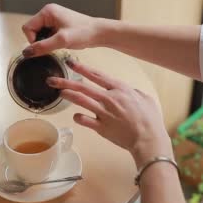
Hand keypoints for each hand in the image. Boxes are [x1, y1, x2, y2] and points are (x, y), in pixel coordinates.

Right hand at [21, 4, 109, 56]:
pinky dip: (51, 42)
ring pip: (39, 35)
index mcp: (47, 11)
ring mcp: (53, 19)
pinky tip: (61, 44)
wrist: (99, 33)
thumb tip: (27, 52)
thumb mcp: (62, 41)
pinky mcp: (58, 25)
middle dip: (40, 41)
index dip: (32, 40)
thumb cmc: (84, 32)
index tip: (45, 47)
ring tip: (59, 45)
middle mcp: (49, 13)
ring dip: (46, 42)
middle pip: (32, 31)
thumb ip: (43, 46)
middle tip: (54, 46)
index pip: (27, 27)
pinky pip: (47, 36)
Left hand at [46, 60, 172, 166]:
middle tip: (52, 79)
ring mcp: (104, 113)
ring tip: (59, 92)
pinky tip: (75, 116)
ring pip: (81, 101)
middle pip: (83, 87)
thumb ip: (134, 92)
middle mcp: (109, 99)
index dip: (82, 68)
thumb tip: (127, 90)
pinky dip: (78, 117)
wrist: (148, 139)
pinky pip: (84, 120)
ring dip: (68, 96)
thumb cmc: (150, 120)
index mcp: (120, 89)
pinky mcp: (101, 127)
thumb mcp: (146, 99)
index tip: (71, 63)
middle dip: (65, 82)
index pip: (97, 75)